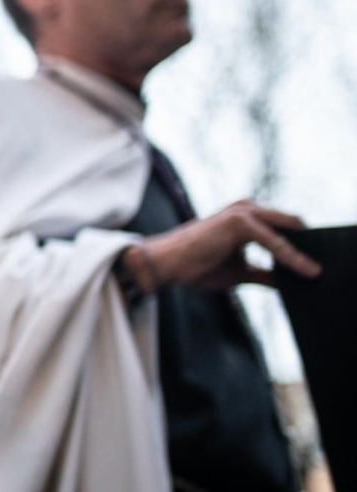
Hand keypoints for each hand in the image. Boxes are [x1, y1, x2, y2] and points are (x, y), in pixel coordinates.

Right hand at [131, 200, 320, 291]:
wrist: (166, 264)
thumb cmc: (196, 265)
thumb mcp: (239, 271)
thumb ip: (265, 273)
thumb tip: (288, 283)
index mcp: (248, 217)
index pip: (286, 228)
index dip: (304, 246)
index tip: (319, 264)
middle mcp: (248, 208)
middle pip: (294, 225)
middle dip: (311, 245)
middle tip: (326, 267)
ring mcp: (244, 212)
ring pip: (289, 231)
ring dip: (306, 251)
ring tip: (319, 272)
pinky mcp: (241, 223)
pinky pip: (276, 243)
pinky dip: (294, 258)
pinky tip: (308, 271)